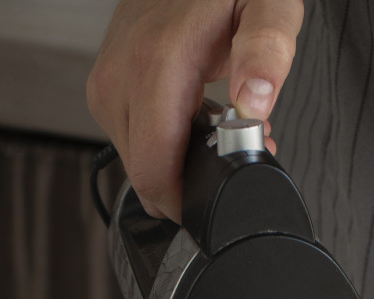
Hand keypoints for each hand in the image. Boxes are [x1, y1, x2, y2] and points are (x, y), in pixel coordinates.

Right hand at [87, 0, 303, 221]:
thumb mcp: (267, 3)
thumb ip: (267, 51)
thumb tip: (252, 103)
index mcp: (155, 66)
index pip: (154, 174)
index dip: (188, 203)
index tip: (221, 194)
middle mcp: (119, 78)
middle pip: (144, 177)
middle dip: (190, 183)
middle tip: (233, 149)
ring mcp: (107, 84)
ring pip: (137, 163)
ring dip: (177, 163)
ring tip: (216, 128)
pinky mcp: (105, 87)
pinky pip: (131, 140)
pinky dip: (163, 143)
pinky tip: (191, 118)